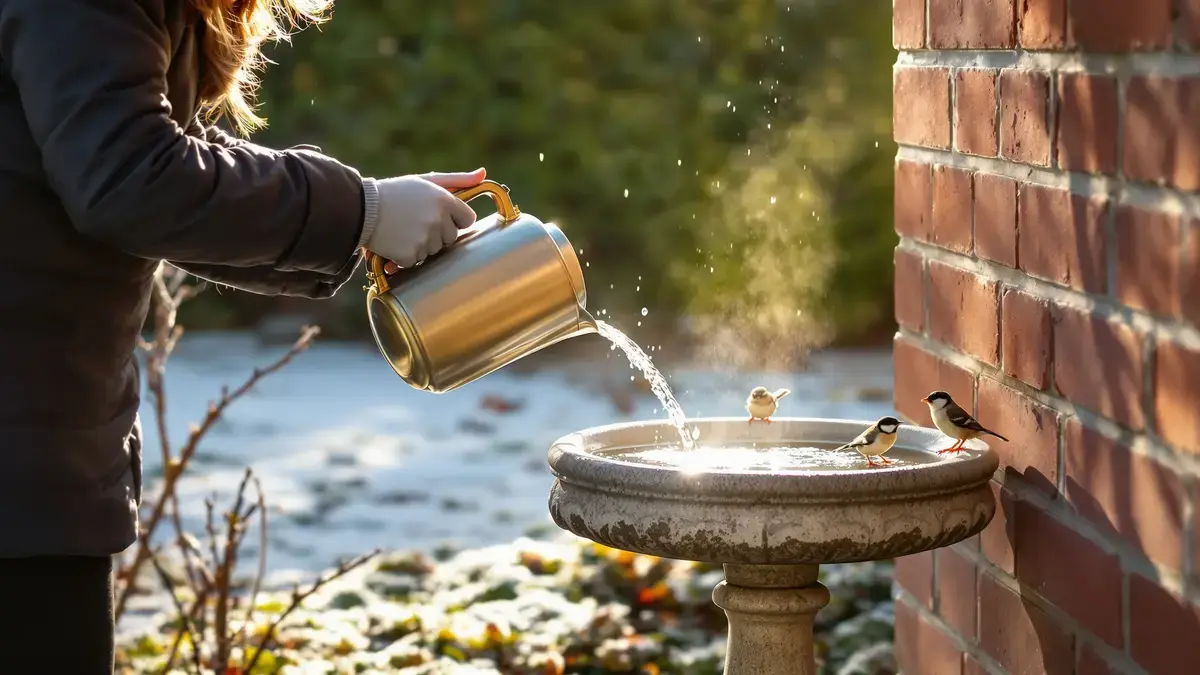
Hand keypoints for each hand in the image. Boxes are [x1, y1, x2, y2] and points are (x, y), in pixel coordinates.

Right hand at [363, 168, 486, 271]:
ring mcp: (425, 239)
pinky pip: (417, 261)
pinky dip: (407, 256)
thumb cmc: (396, 193)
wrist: (361, 209)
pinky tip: (396, 241)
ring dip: (422, 244)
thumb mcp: (426, 182)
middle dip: (437, 233)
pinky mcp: (410, 255)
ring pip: (435, 250)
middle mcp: (437, 220)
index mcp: (444, 200)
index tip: (439, 216)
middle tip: (415, 221)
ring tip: (403, 230)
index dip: (454, 219)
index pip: (467, 219)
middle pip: (451, 237)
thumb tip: (484, 174)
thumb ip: (457, 180)